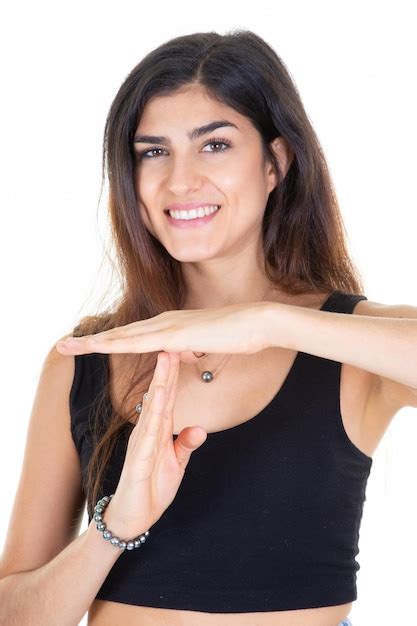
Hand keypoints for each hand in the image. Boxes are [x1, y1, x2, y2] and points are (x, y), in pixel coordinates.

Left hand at [56, 302, 269, 362]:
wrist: (256, 323)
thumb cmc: (236, 334)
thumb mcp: (204, 345)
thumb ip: (187, 349)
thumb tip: (178, 354)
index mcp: (169, 326)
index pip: (132, 336)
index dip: (108, 341)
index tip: (87, 346)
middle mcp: (163, 322)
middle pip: (119, 334)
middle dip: (90, 340)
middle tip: (62, 344)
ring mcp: (167, 326)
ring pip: (122, 336)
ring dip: (93, 342)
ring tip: (67, 346)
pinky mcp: (174, 334)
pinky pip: (138, 341)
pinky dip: (114, 344)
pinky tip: (98, 347)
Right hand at [101, 350, 206, 538]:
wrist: (133, 518)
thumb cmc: (152, 487)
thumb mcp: (177, 464)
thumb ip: (185, 444)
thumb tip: (199, 428)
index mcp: (158, 428)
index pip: (167, 395)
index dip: (174, 373)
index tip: (182, 350)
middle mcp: (148, 429)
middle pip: (159, 393)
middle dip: (167, 367)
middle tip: (173, 340)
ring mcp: (141, 442)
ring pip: (152, 406)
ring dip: (159, 382)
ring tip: (165, 359)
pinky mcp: (138, 460)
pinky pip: (147, 435)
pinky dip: (153, 416)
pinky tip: (158, 400)